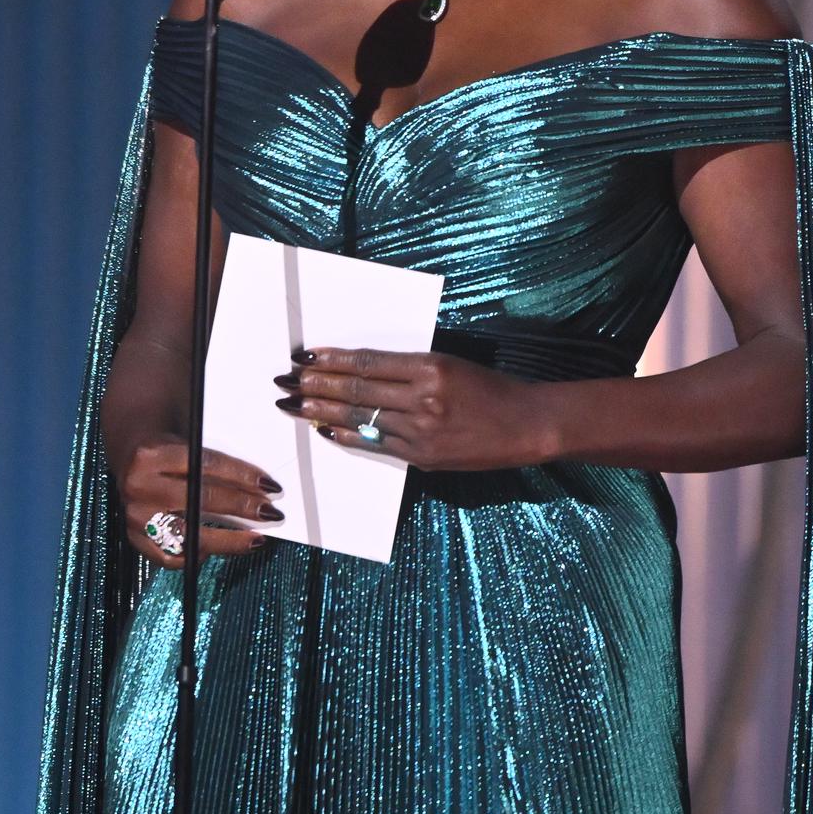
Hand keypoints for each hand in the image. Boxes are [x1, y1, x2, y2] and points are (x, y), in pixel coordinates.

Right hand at [115, 434, 284, 568]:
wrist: (129, 458)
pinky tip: (215, 550)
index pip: (206, 464)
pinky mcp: (134, 537)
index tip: (270, 486)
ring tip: (254, 540)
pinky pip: (170, 557)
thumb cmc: (167, 450)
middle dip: (242, 507)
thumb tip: (258, 486)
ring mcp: (135, 515)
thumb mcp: (185, 442)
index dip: (242, 475)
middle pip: (200, 499)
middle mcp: (140, 485)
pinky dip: (196, 556)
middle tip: (270, 513)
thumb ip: (211, 461)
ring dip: (228, 540)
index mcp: (153, 454)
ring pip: (189, 534)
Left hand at [274, 348, 544, 471]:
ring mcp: (422, 431)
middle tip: (286, 381)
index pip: (368, 363)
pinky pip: (377, 445)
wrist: (526, 425)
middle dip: (316, 386)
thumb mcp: (451, 364)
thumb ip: (408, 368)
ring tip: (296, 406)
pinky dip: (349, 438)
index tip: (305, 357)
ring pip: (361, 420)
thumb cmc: (490, 389)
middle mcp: (423, 398)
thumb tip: (361, 371)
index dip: (332, 360)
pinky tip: (327, 432)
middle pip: (357, 391)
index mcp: (430, 366)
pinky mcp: (423, 456)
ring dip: (323, 413)